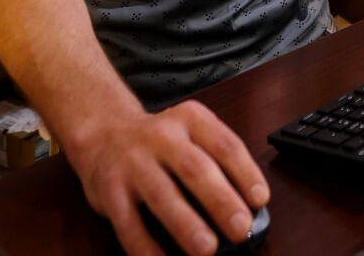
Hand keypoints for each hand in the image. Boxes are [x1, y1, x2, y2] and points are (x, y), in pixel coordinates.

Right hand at [66, 100, 267, 255]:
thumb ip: (215, 161)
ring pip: (162, 195)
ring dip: (186, 225)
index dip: (246, 172)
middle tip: (240, 227)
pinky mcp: (109, 190)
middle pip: (195, 168)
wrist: (103, 133)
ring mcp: (132, 163)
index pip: (224, 144)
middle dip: (220, 200)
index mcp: (190, 120)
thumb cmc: (160, 142)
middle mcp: (161, 137)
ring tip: (207, 249)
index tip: (260, 199)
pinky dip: (146, 247)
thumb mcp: (190, 134)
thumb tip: (248, 206)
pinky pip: (128, 223)